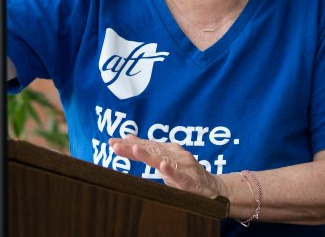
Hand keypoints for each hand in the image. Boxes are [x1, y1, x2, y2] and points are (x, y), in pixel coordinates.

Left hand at [109, 135, 226, 198]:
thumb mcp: (165, 159)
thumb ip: (148, 149)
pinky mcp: (190, 180)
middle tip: (115, 145)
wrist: (212, 188)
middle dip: (132, 148)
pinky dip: (171, 171)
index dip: (128, 144)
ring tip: (135, 149)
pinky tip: (163, 166)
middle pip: (151, 150)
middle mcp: (175, 154)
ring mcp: (183, 167)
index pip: (146, 145)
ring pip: (163, 160)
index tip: (112, 142)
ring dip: (148, 155)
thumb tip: (128, 137)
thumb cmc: (186, 172)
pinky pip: (179, 176)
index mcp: (168, 149)